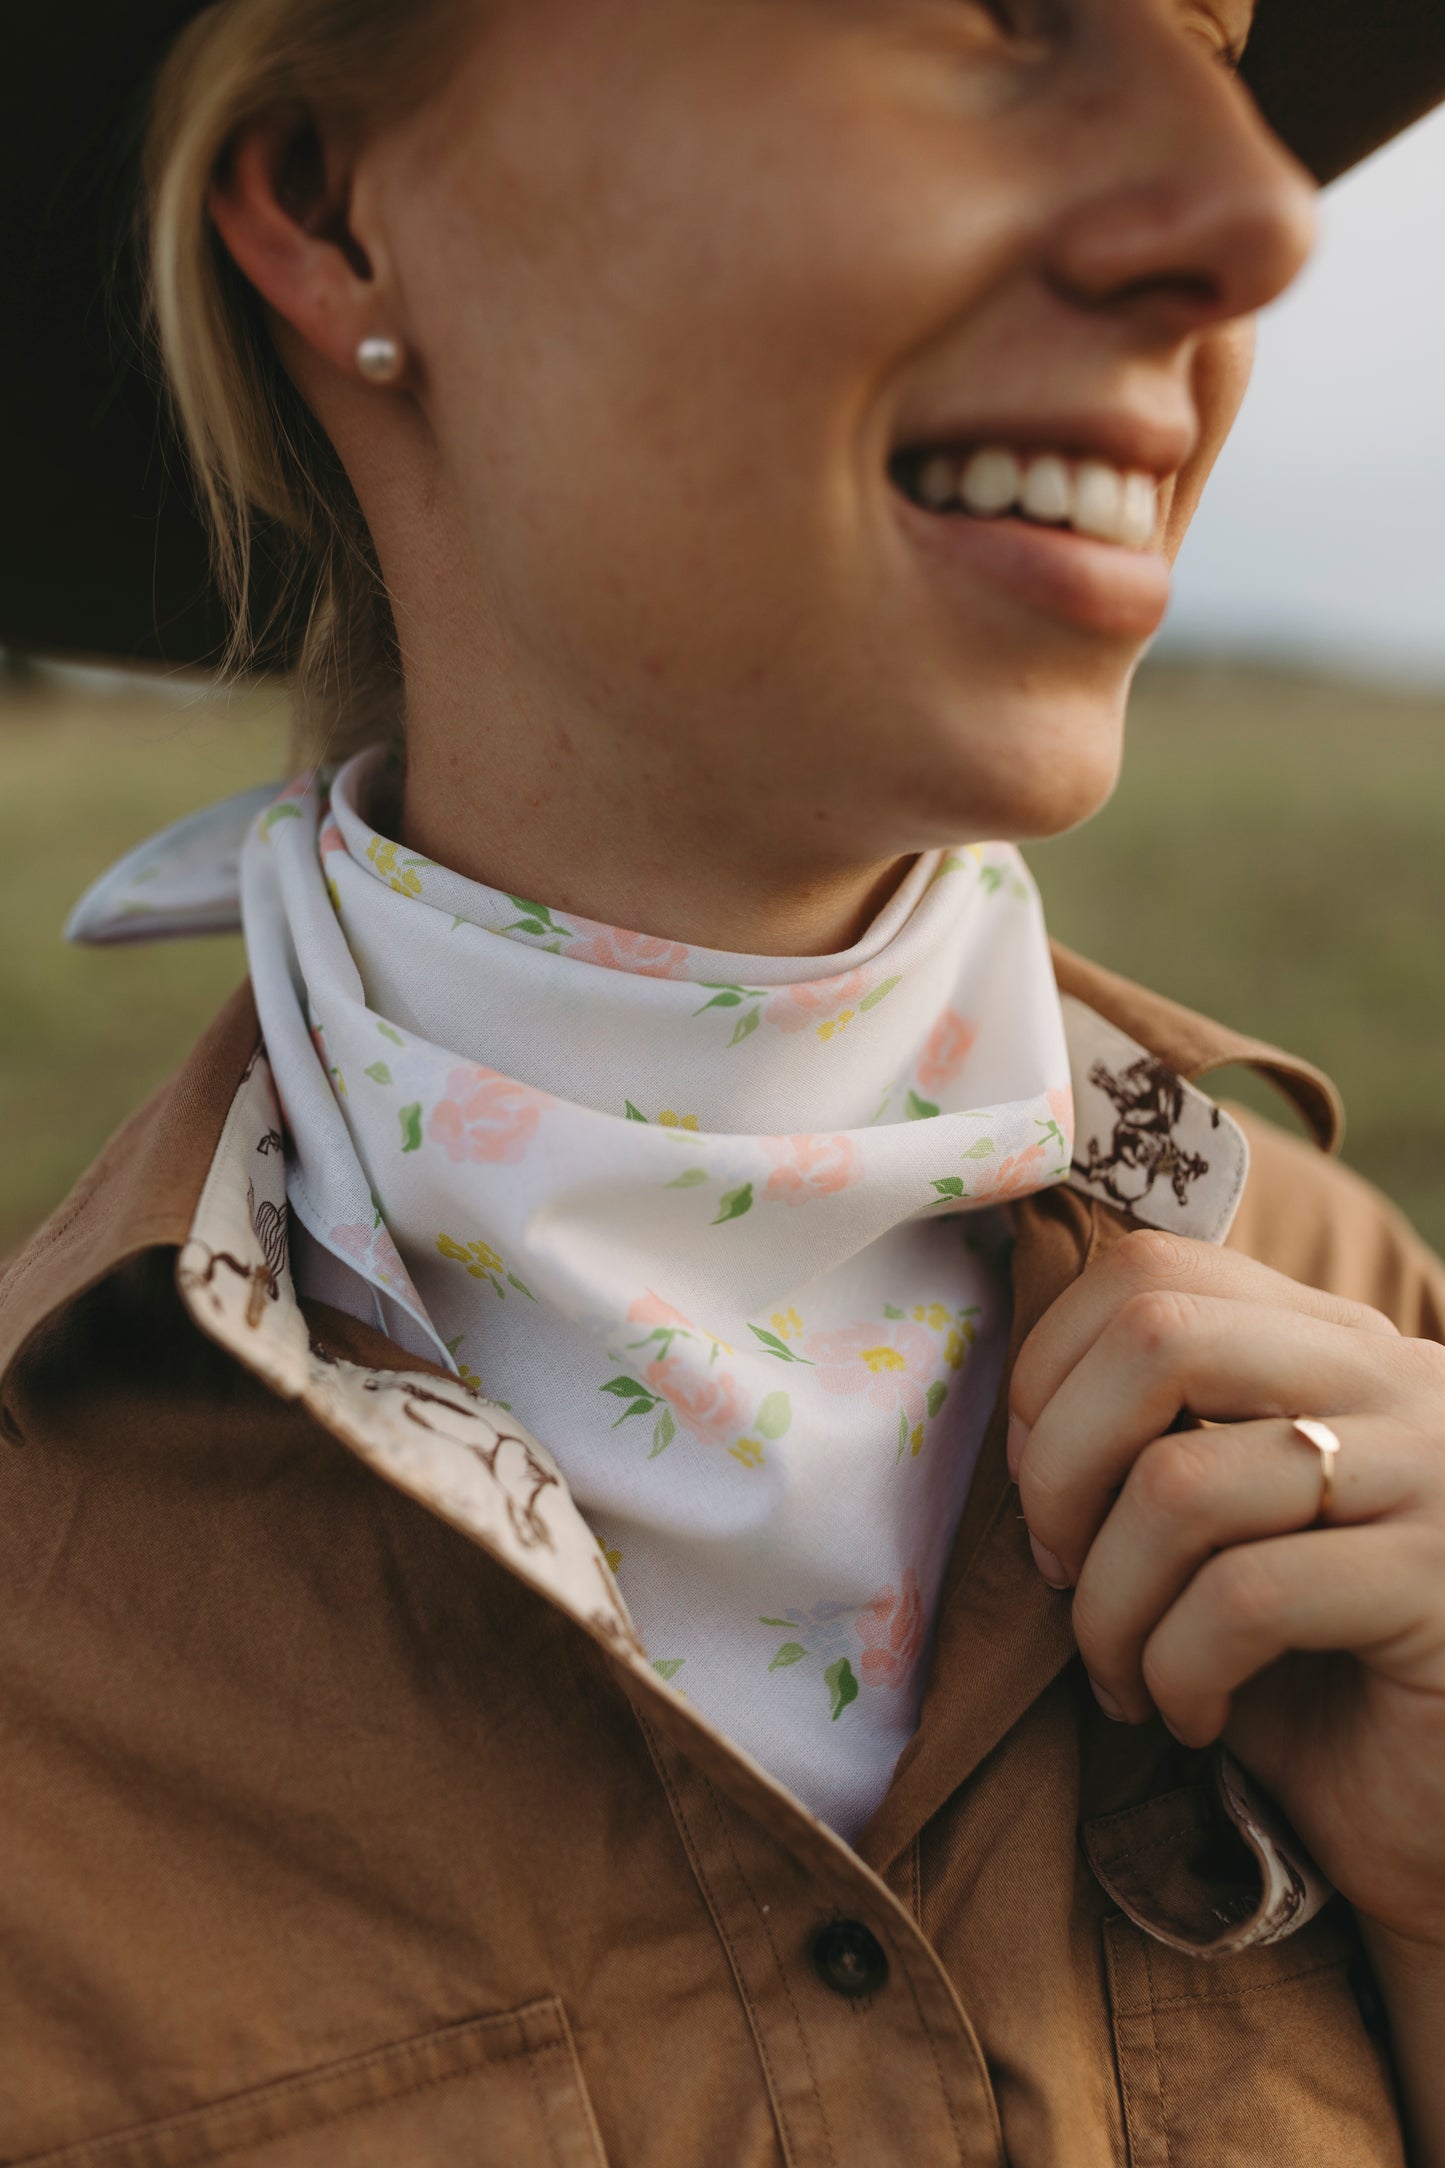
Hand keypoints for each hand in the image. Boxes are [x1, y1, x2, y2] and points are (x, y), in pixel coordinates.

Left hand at [1008, 1228, 1444, 1948]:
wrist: (1443, 1817)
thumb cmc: (1318, 1677)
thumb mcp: (1229, 1534)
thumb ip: (1158, 1446)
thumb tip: (1023, 1429)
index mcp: (1336, 1345)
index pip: (1153, 1269)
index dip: (1052, 1370)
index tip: (1041, 1485)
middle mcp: (1395, 1380)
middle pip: (1158, 1334)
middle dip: (1061, 1463)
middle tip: (1059, 1570)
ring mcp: (1432, 1473)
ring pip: (1180, 1483)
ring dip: (1107, 1604)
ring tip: (1120, 1676)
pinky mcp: (1439, 1584)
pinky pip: (1243, 1600)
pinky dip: (1175, 1670)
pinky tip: (1190, 1718)